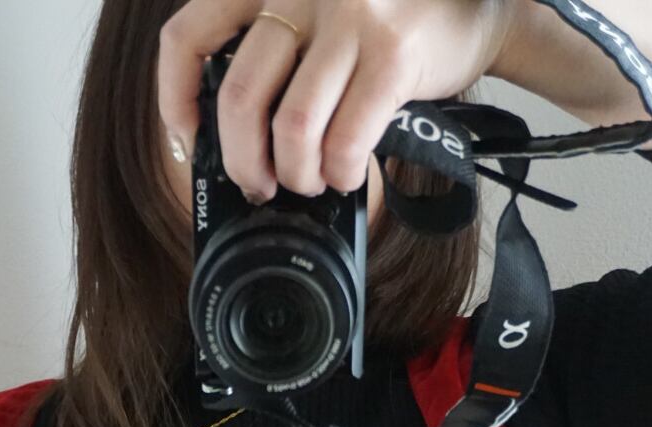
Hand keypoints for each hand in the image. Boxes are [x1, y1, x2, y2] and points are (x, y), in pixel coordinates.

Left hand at [158, 0, 517, 200]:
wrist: (475, 8)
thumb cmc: (388, 24)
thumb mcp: (317, 19)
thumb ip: (276, 55)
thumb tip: (232, 138)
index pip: (189, 36)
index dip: (176, 99)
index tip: (190, 140)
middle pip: (239, 97)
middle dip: (244, 161)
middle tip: (260, 184)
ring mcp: (349, 17)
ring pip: (291, 127)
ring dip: (297, 174)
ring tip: (312, 180)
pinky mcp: (392, 55)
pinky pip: (344, 139)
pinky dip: (340, 173)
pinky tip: (347, 173)